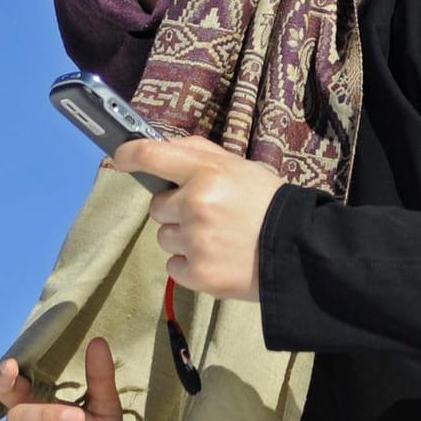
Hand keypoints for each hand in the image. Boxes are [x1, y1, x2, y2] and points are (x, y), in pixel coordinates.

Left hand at [110, 136, 283, 301]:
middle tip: (209, 216)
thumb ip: (202, 154)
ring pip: (164, 238)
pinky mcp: (197, 274)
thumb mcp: (243, 168)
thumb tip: (163, 146)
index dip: (129, 155)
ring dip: (184, 240)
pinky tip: (217, 259)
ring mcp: (194, 242)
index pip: (152, 156)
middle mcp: (195, 205)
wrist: (299, 250)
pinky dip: (191, 266)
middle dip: (176, 211)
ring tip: (217, 240)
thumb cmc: (269, 204)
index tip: (121, 159)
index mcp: (208, 174)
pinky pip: (173, 266)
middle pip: (157, 208)